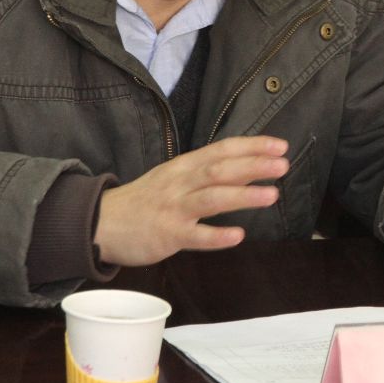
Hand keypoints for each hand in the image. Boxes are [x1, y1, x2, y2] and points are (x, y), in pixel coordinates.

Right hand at [94, 136, 288, 266]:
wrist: (101, 222)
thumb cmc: (145, 200)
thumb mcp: (174, 178)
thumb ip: (206, 174)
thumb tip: (248, 170)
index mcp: (184, 166)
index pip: (221, 149)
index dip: (251, 146)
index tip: (280, 146)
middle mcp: (180, 182)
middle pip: (220, 169)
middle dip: (253, 166)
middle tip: (283, 165)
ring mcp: (174, 208)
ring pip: (212, 198)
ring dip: (243, 195)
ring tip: (271, 195)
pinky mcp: (167, 235)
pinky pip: (195, 236)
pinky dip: (217, 236)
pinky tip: (238, 236)